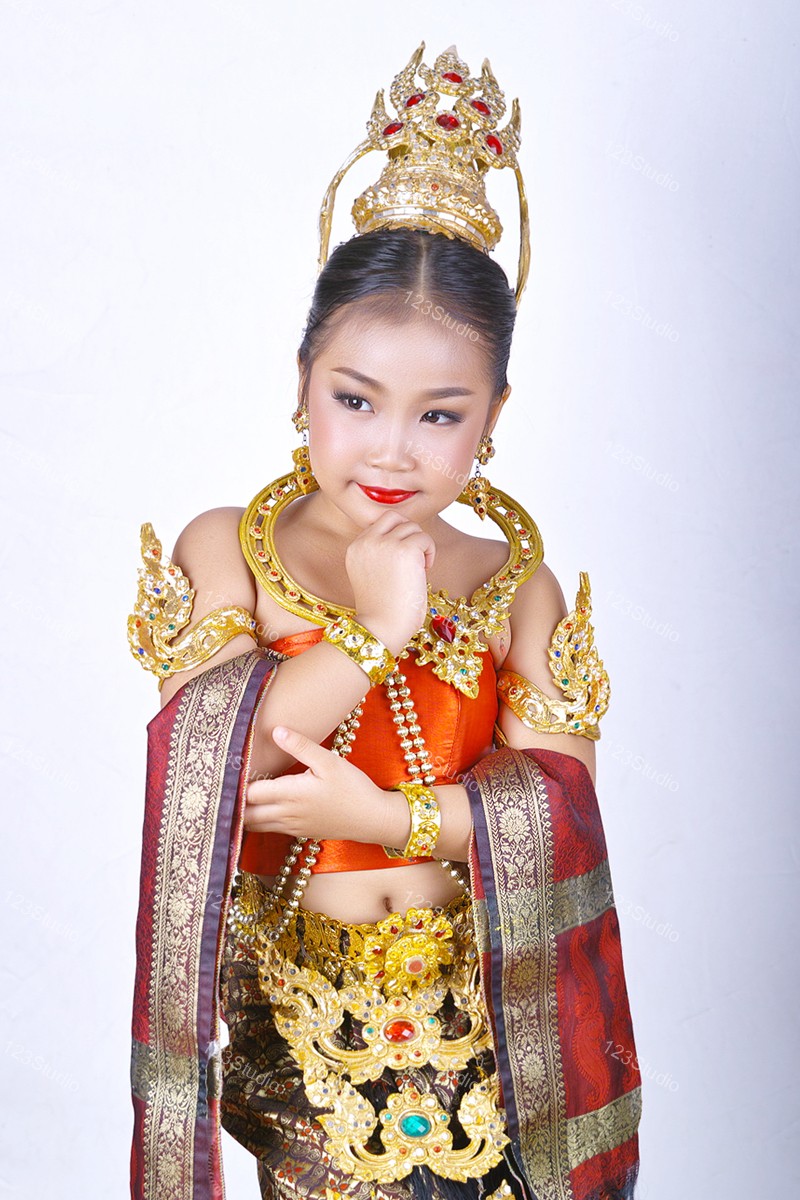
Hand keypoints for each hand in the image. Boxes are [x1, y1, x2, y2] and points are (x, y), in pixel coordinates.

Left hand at [244, 725, 389, 841]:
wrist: (372, 819)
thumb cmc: (352, 788)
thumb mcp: (329, 761)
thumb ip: (301, 746)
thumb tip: (277, 731)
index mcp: (291, 794)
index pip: (250, 793)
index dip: (239, 782)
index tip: (232, 767)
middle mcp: (287, 814)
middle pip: (246, 814)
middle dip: (234, 802)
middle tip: (228, 784)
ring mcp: (292, 827)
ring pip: (255, 825)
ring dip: (245, 813)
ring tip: (239, 795)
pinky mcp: (299, 832)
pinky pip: (270, 829)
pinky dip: (258, 820)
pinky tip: (261, 806)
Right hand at [345, 510, 435, 652]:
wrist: (380, 628)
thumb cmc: (381, 610)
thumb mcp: (371, 575)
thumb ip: (380, 554)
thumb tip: (407, 537)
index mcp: (355, 548)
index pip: (380, 523)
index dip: (396, 537)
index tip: (401, 560)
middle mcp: (366, 542)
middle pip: (395, 517)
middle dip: (409, 534)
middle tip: (414, 559)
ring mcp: (384, 544)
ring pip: (412, 527)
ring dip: (421, 545)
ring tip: (419, 569)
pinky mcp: (404, 550)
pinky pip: (425, 539)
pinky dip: (430, 553)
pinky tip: (425, 572)